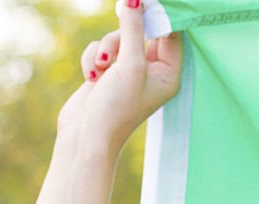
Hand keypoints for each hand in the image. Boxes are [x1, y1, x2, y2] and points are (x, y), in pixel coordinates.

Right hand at [57, 1, 182, 153]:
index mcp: (169, 75)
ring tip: (103, 68)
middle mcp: (153, 73)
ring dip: (106, 48)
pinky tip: (92, 78)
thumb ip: (133, 30)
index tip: (146, 3)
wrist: (86, 136)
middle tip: (121, 22)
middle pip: (143, 33)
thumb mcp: (129, 65)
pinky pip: (101, 49)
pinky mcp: (108, 72)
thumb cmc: (116, 107)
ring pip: (118, 39)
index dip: (160, 17)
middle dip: (125, 34)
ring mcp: (130, 72)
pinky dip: (93, 58)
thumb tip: (136, 1)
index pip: (172, 36)